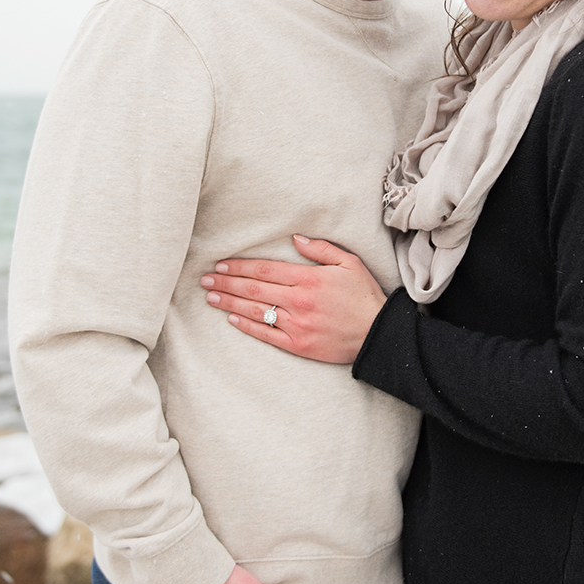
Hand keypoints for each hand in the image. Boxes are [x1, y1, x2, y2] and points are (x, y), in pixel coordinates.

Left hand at [201, 235, 386, 364]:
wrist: (378, 334)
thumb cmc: (364, 296)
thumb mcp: (349, 263)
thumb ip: (321, 249)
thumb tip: (295, 238)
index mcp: (308, 279)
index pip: (265, 269)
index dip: (240, 266)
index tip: (222, 263)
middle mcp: (298, 301)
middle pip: (254, 288)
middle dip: (227, 281)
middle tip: (205, 278)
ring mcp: (296, 324)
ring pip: (255, 310)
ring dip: (230, 301)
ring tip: (211, 295)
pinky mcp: (297, 344)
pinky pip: (266, 334)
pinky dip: (247, 325)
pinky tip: (231, 318)